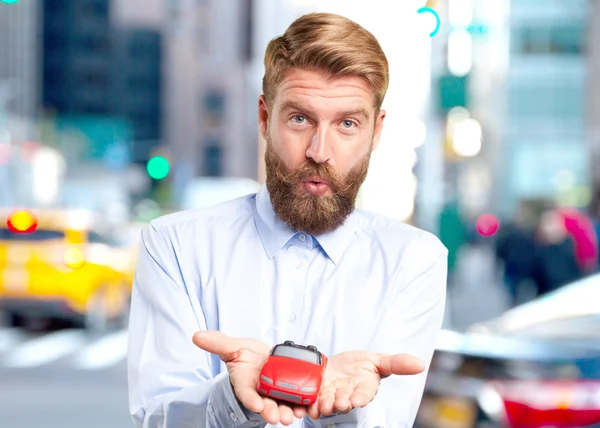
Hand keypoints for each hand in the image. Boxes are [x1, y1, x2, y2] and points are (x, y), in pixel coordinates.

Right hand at [193, 330, 307, 424]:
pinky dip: (300, 406)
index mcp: (245, 383)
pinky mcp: (289, 393)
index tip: (256, 405)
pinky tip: (306, 407)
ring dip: (286, 412)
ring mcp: (275, 394)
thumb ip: (218, 343)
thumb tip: (196, 336)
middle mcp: (260, 392)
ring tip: (291, 417)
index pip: (246, 393)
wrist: (265, 359)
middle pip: (264, 404)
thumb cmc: (247, 357)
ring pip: (280, 405)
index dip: (250, 399)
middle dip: (270, 411)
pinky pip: (295, 401)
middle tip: (277, 417)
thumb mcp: (233, 347)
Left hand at [307, 350, 424, 419]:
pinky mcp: (316, 395)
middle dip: (341, 402)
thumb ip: (397, 363)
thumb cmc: (358, 364)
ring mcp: (330, 396)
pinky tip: (308, 403)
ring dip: (324, 404)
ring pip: (327, 403)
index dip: (360, 397)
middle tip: (339, 401)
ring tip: (323, 401)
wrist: (335, 366)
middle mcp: (347, 395)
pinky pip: (311, 402)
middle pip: (344, 401)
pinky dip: (309, 403)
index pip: (364, 394)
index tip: (357, 399)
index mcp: (363, 388)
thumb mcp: (378, 359)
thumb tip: (420, 364)